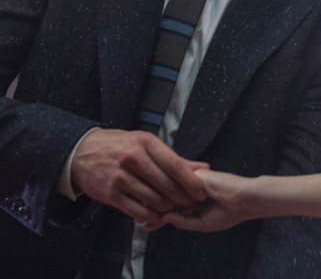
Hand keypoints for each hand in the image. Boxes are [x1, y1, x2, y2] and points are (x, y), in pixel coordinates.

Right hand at [71, 128, 208, 223]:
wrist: (82, 153)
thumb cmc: (118, 147)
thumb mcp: (145, 143)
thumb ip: (173, 158)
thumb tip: (201, 167)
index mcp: (145, 143)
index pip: (174, 164)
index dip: (190, 181)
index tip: (200, 191)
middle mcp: (133, 159)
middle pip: (165, 184)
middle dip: (183, 197)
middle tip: (192, 204)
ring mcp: (120, 177)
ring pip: (153, 199)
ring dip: (168, 208)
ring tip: (177, 209)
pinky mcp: (110, 193)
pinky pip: (136, 209)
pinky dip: (151, 215)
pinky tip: (158, 215)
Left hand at [147, 170, 254, 232]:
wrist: (243, 200)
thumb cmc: (229, 212)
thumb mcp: (202, 224)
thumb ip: (183, 222)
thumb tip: (164, 217)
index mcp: (193, 202)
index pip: (173, 208)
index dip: (159, 216)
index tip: (146, 225)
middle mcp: (190, 191)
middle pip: (168, 198)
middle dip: (153, 209)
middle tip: (141, 220)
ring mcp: (191, 182)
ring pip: (170, 190)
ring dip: (157, 201)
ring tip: (146, 214)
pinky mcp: (193, 175)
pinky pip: (177, 183)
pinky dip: (168, 193)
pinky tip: (156, 202)